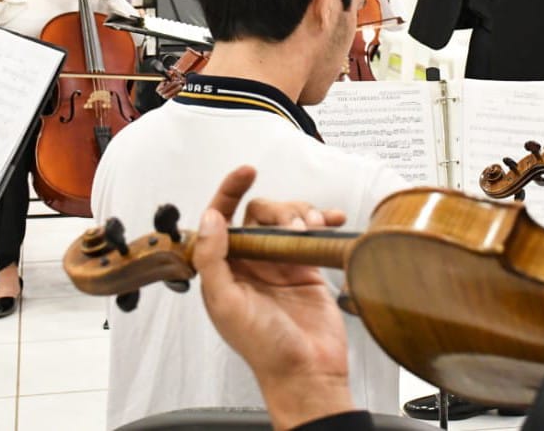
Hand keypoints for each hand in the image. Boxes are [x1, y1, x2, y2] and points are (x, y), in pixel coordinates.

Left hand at [193, 166, 355, 430]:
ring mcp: (279, 263)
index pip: (220, 218)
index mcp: (224, 269)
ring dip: (302, 213)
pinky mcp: (307, 267)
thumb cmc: (264, 348)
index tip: (246, 171)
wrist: (308, 372)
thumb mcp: (227, 304)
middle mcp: (250, 262)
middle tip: (295, 226)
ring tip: (313, 229)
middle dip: (279, 209)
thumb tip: (211, 218)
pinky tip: (332, 220)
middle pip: (260, 213)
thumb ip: (214, 260)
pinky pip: (312, 233)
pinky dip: (323, 221)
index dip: (229, 190)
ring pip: (287, 218)